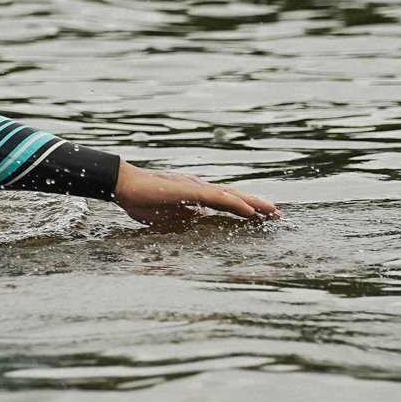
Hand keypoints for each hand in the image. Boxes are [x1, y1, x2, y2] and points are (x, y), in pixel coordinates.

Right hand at [112, 161, 278, 226]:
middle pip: (235, 197)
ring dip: (254, 204)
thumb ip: (183, 213)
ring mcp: (196, 187)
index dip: (245, 208)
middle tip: (277, 215)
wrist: (123, 185)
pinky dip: (236, 204)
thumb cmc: (140, 199)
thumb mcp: (166, 214)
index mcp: (194, 194)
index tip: (261, 216)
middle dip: (258, 206)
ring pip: (232, 196)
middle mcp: (200, 187)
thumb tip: (196, 216)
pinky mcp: (191, 190)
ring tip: (273, 212)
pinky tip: (250, 211)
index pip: (225, 201)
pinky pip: (219, 199)